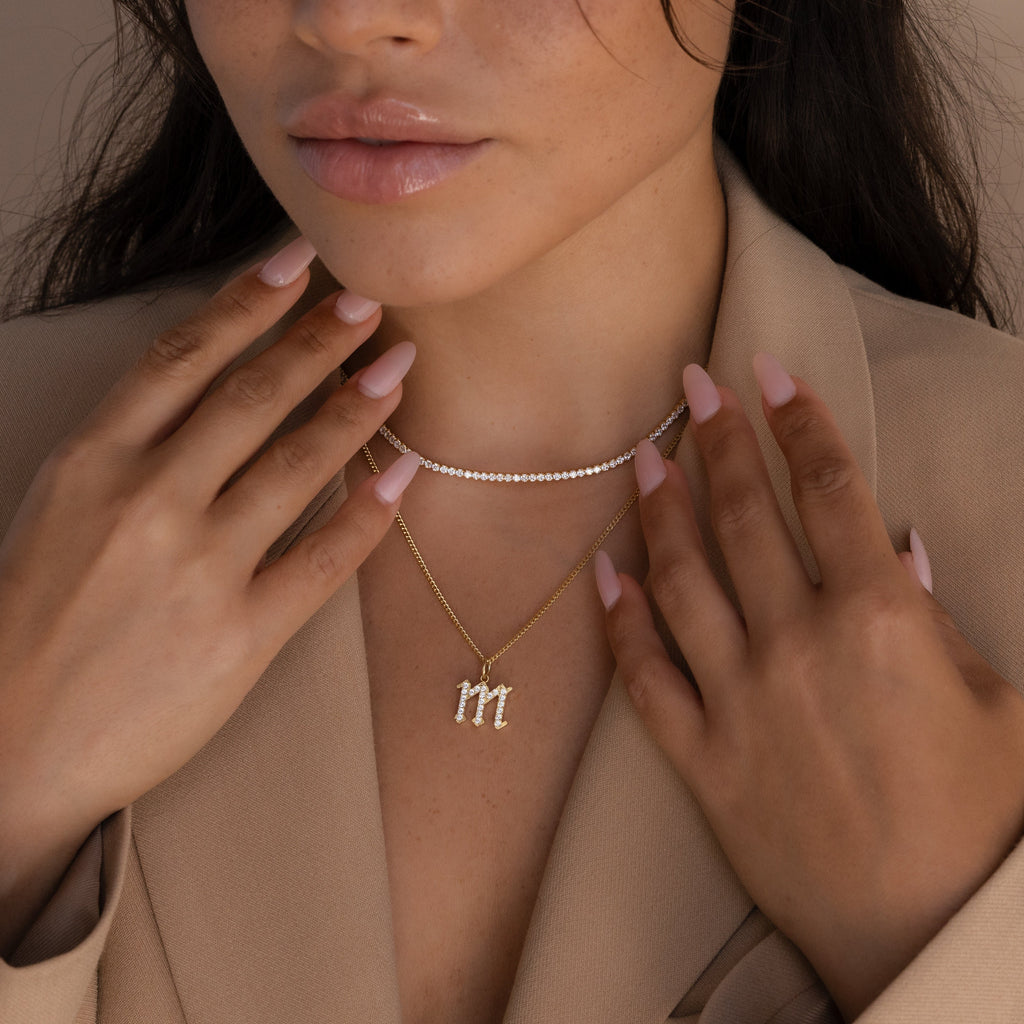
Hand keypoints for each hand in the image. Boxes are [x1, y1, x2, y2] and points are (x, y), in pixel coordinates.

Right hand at [0, 238, 417, 866]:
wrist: (11, 744)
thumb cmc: (31, 620)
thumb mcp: (58, 507)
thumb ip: (128, 447)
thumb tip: (211, 388)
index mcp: (92, 463)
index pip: (182, 356)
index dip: (247, 302)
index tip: (296, 261)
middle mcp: (147, 503)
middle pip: (251, 398)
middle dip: (317, 341)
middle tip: (367, 302)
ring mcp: (198, 572)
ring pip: (297, 465)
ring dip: (356, 409)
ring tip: (396, 370)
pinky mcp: (240, 637)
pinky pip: (324, 560)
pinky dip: (370, 514)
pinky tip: (404, 474)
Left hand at [597, 354, 1023, 1019]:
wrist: (925, 931)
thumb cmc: (981, 820)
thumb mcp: (998, 703)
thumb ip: (937, 618)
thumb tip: (897, 550)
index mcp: (880, 619)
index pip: (829, 488)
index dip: (798, 418)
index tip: (768, 369)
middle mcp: (796, 645)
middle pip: (746, 515)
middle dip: (719, 439)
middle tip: (693, 385)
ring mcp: (739, 701)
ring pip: (683, 579)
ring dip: (662, 509)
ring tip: (646, 458)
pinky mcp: (701, 757)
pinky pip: (644, 676)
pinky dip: (620, 620)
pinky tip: (603, 572)